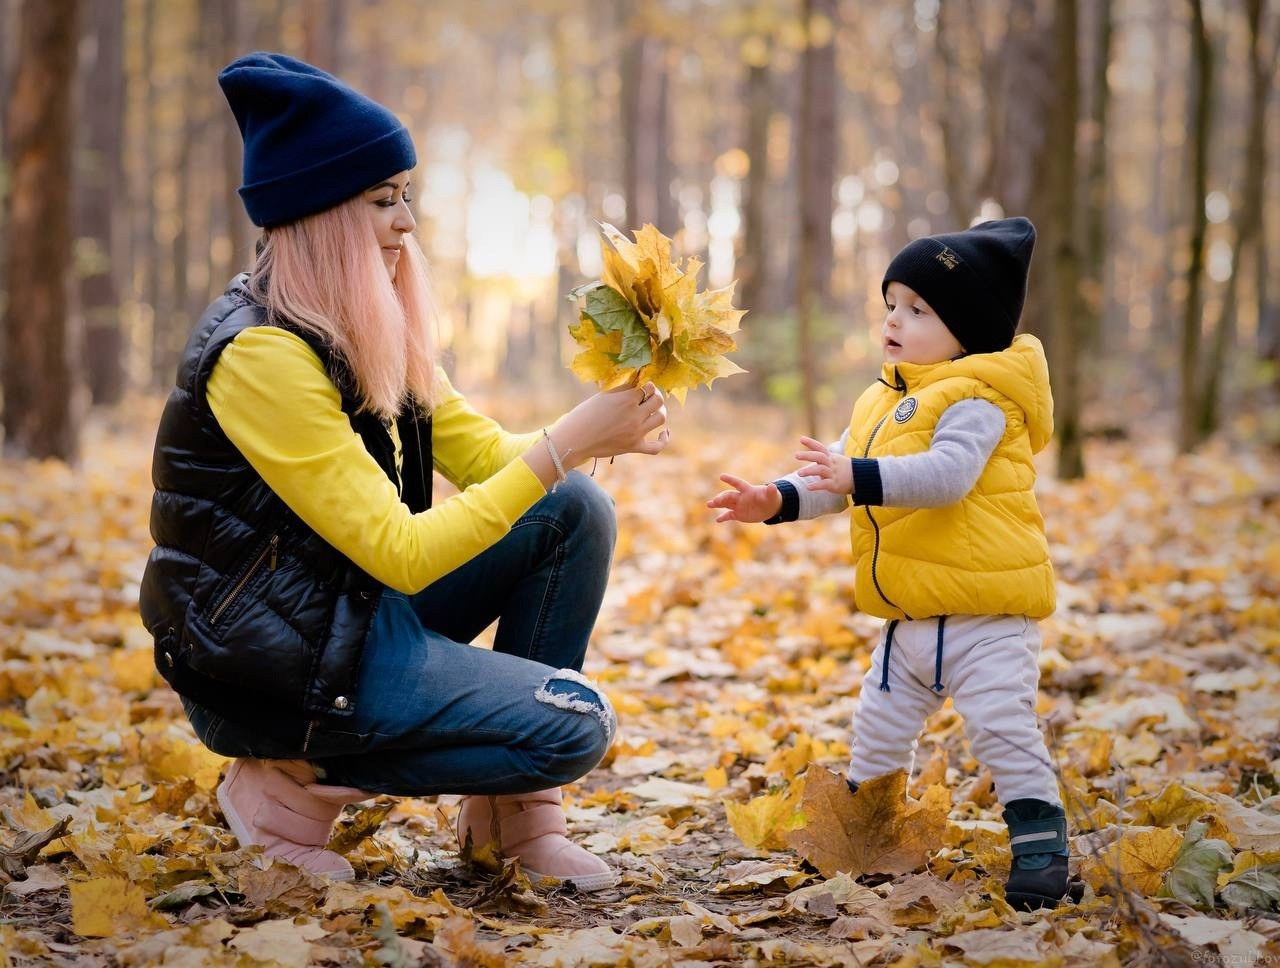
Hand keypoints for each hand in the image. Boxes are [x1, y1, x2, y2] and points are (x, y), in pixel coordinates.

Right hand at [552, 381, 670, 463]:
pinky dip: (664, 439)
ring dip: (660, 412)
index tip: (642, 386)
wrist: (575, 439)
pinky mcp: (634, 447)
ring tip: (653, 410)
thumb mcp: (603, 395)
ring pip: (661, 418)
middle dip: (656, 396)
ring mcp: (636, 432)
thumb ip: (622, 389)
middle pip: (659, 400)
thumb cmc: (585, 414)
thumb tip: (637, 380)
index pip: (648, 386)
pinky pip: (657, 446)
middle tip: (649, 396)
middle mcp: (634, 415)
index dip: (646, 385)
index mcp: (626, 399)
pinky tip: (664, 433)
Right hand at [707, 474, 781, 523]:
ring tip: (709, 504)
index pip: (737, 484)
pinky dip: (723, 517)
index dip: (730, 480)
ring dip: (717, 504)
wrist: (769, 508)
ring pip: (726, 504)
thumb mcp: (772, 495)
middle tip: (715, 501)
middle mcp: (741, 497)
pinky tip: (717, 520)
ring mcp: (738, 505)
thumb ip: (771, 491)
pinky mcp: (738, 514)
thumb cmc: (770, 499)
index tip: (721, 476)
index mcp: (748, 490)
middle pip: (729, 496)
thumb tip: (774, 486)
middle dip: (722, 498)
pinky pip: (729, 515)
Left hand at [795, 435, 851, 494]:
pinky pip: (825, 484)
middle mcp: (831, 464)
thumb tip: (808, 456)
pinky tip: (808, 487)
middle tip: (796, 455)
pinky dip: (816, 485)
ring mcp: (833, 473)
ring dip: (809, 471)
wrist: (860, 478)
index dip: (811, 443)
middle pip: (819, 457)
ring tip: (798, 474)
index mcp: (830, 457)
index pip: (820, 448)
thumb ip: (822, 458)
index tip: (801, 438)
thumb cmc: (843, 469)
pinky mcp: (835, 484)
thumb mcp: (834, 460)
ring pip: (821, 470)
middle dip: (808, 455)